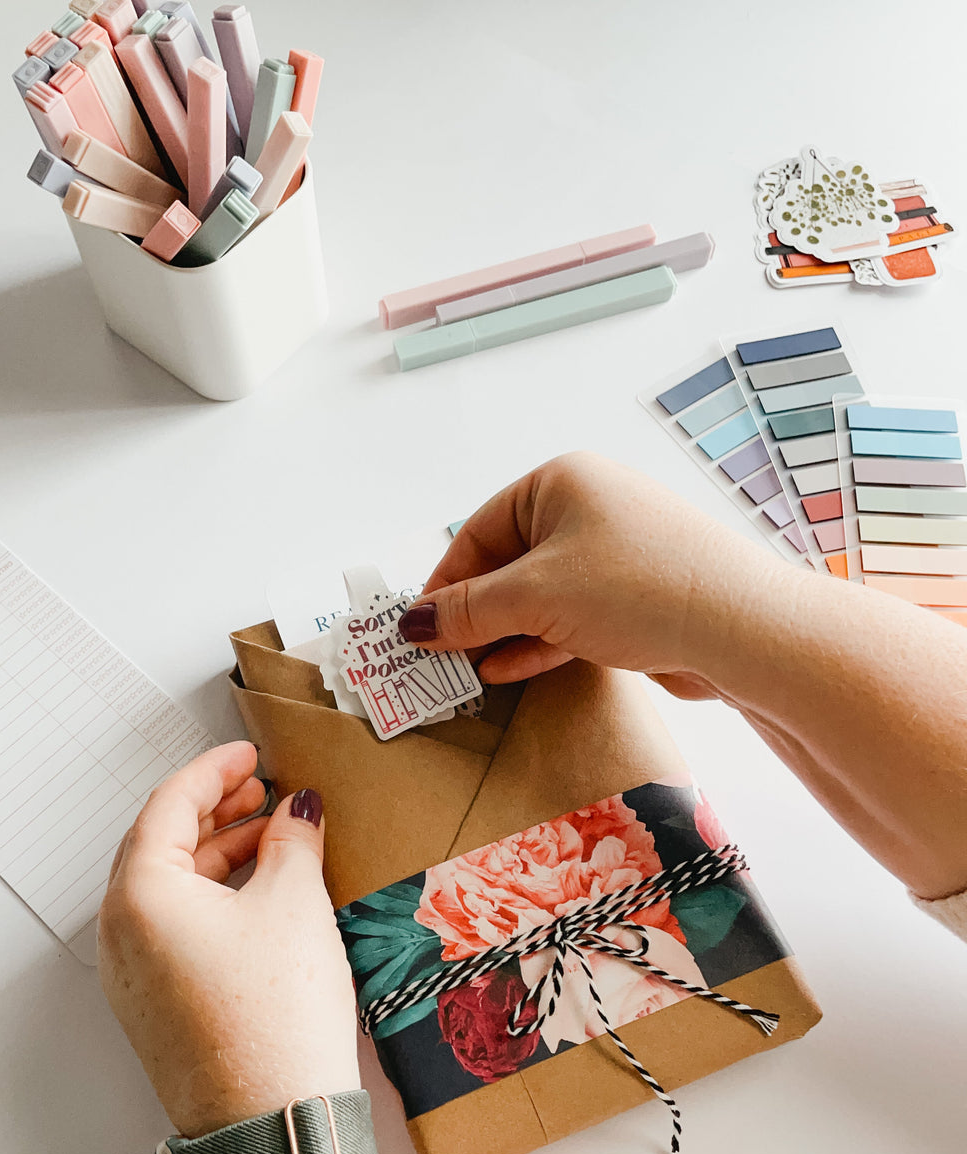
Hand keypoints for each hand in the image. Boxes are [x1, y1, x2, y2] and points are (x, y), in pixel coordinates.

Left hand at [98, 742, 359, 1137]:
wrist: (273, 1121)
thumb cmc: (275, 1015)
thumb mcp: (295, 902)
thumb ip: (293, 839)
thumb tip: (297, 809)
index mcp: (140, 894)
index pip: (169, 805)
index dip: (215, 769)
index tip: (248, 754)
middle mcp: (123, 933)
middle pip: (160, 844)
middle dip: (213, 809)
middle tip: (259, 787)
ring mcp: (135, 975)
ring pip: (169, 888)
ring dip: (217, 852)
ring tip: (272, 835)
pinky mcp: (158, 1005)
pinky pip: (176, 927)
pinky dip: (213, 895)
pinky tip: (261, 891)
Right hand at [398, 452, 790, 695]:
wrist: (740, 629)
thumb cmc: (636, 588)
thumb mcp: (535, 596)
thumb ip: (469, 611)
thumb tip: (414, 624)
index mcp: (563, 483)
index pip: (482, 529)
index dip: (447, 581)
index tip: (419, 626)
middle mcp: (591, 510)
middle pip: (510, 563)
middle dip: (474, 611)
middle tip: (437, 655)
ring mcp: (617, 556)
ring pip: (541, 595)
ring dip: (503, 633)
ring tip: (465, 671)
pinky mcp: (637, 599)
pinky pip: (572, 617)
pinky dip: (538, 642)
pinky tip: (505, 670)